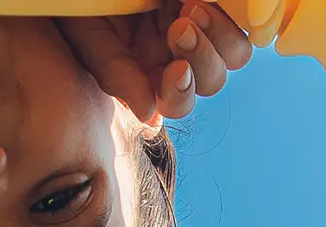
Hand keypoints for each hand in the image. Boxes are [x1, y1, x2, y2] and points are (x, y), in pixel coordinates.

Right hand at [57, 1, 251, 122]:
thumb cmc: (84, 9)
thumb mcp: (91, 37)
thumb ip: (116, 74)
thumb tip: (149, 116)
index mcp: (149, 78)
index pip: (177, 102)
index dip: (180, 93)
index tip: (176, 69)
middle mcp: (178, 59)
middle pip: (211, 80)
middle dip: (201, 57)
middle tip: (180, 25)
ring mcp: (200, 32)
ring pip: (235, 54)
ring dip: (220, 36)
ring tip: (193, 6)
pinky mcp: (215, 9)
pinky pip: (241, 22)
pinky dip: (228, 16)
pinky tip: (203, 1)